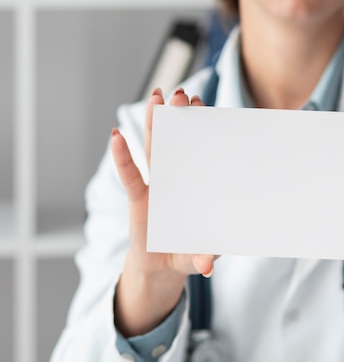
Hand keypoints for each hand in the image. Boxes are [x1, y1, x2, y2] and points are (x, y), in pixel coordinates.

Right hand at [111, 88, 216, 336]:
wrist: (162, 267)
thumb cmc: (187, 253)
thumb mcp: (197, 256)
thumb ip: (203, 257)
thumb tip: (208, 267)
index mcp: (196, 189)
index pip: (200, 154)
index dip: (202, 132)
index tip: (206, 108)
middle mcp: (177, 182)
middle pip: (178, 144)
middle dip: (179, 119)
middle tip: (182, 94)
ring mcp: (157, 187)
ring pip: (155, 151)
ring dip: (155, 125)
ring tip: (156, 98)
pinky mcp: (137, 199)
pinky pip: (129, 175)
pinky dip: (122, 157)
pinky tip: (117, 137)